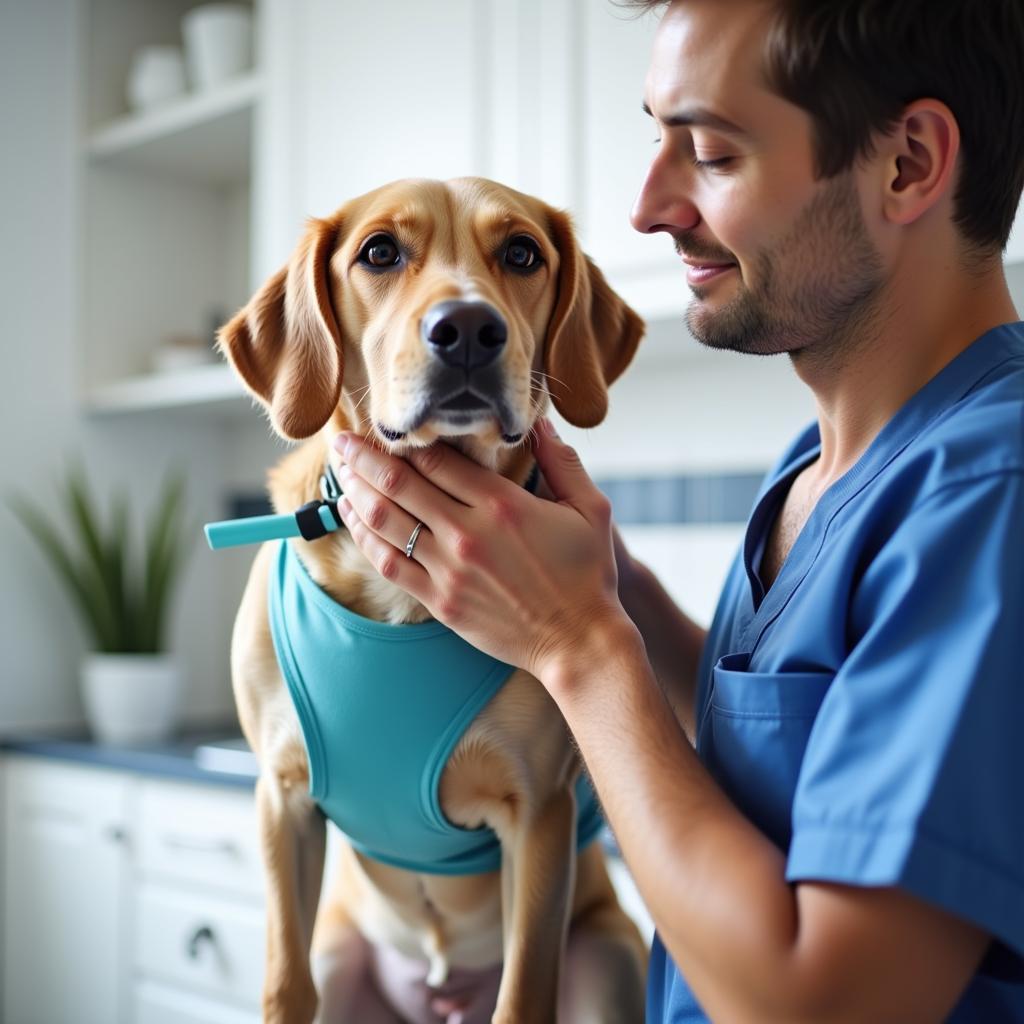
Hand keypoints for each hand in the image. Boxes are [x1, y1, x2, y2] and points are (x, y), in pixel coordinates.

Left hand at [332, 419, 635, 683]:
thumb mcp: (591, 509)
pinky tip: (353, 519)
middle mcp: (468, 534)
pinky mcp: (440, 601)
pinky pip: (388, 563)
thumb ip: (563, 461)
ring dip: (356, 493)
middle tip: (342, 441)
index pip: (437, 460)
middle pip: (400, 484)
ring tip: (340, 474)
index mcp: (503, 505)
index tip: (388, 428)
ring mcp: (449, 570)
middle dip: (365, 458)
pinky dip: (364, 537)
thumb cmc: (588, 574)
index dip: (407, 441)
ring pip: (385, 522)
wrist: (578, 642)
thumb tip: (540, 423)